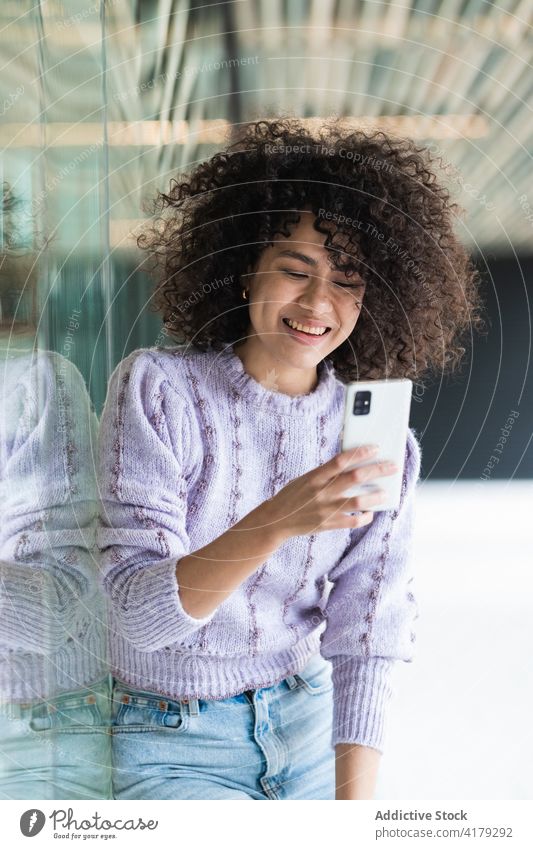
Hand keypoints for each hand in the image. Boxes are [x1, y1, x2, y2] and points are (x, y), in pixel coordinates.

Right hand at [259, 444, 398, 539]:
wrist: (276, 520)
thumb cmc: (293, 495)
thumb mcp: (305, 479)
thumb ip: (326, 473)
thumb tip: (352, 464)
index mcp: (314, 476)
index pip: (341, 460)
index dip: (360, 453)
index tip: (376, 448)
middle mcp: (321, 492)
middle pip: (355, 478)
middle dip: (377, 470)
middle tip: (392, 467)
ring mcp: (326, 509)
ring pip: (358, 502)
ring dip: (375, 497)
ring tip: (385, 493)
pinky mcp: (328, 524)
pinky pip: (353, 522)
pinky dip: (364, 517)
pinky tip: (370, 513)